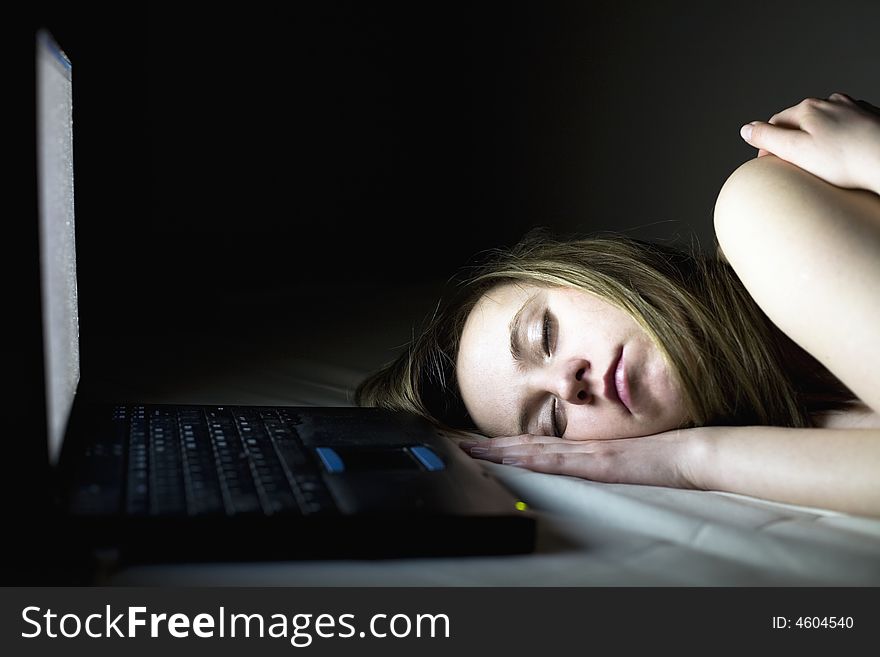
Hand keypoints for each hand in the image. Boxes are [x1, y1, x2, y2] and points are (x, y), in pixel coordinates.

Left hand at [458, 428, 705, 489]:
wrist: (690, 455)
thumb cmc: (662, 462)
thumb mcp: (623, 467)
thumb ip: (601, 468)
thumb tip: (586, 473)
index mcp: (584, 450)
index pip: (538, 448)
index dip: (507, 447)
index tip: (481, 446)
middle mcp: (580, 449)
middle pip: (527, 446)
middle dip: (492, 447)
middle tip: (461, 445)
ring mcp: (587, 454)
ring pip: (535, 451)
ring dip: (501, 451)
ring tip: (473, 451)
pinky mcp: (598, 463)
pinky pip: (558, 462)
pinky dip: (531, 460)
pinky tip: (512, 460)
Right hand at [739, 92, 879, 194]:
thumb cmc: (845, 160)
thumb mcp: (795, 150)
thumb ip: (767, 138)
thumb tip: (745, 129)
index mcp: (808, 108)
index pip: (775, 123)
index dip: (767, 144)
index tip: (768, 164)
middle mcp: (830, 102)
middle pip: (800, 121)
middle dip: (792, 140)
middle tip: (793, 165)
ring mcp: (852, 108)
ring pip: (824, 122)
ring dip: (817, 138)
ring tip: (819, 161)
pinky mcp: (870, 118)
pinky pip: (846, 126)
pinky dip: (840, 138)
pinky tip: (842, 154)